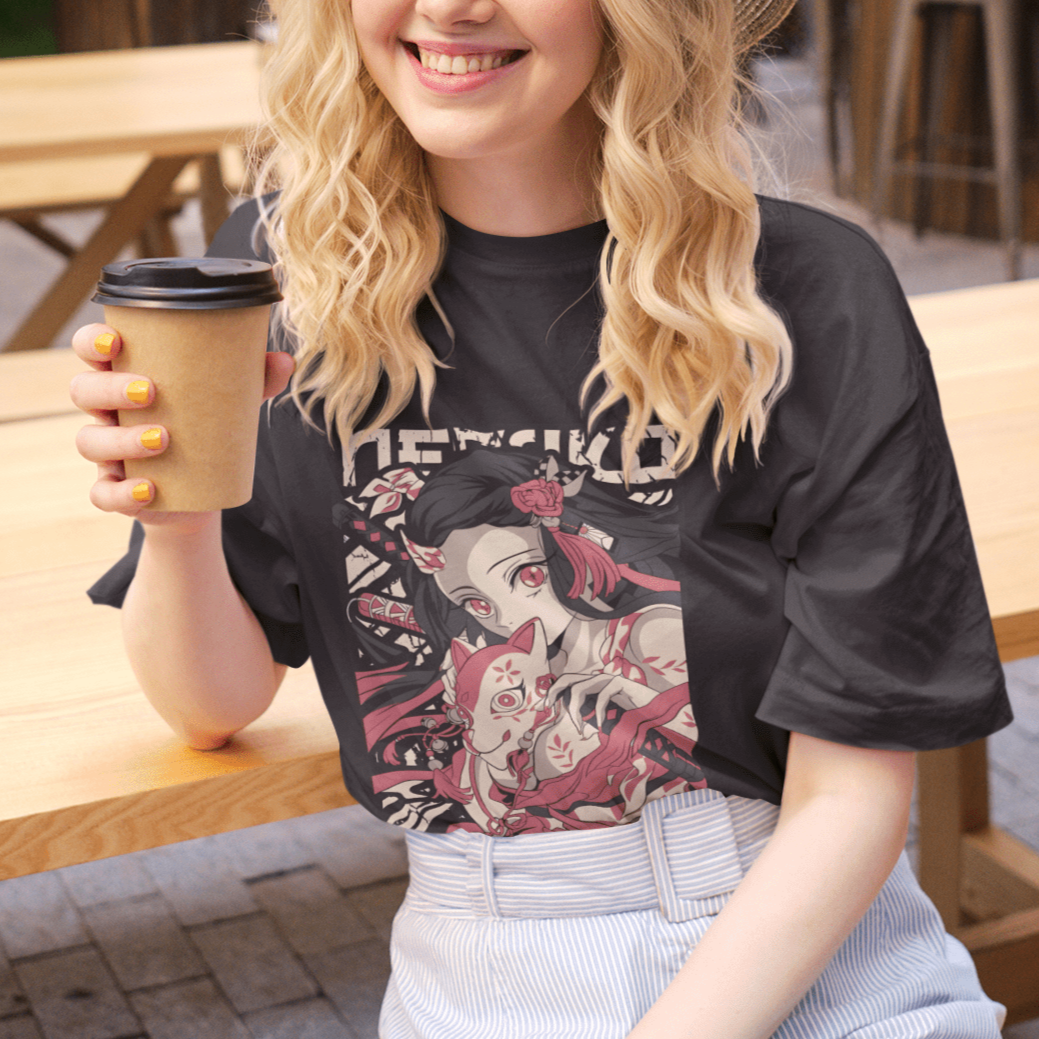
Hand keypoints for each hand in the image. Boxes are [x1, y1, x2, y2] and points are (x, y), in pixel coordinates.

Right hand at [69, 322, 293, 526]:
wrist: (205, 490)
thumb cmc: (209, 428)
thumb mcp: (232, 401)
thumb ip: (255, 378)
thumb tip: (285, 360)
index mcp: (125, 377)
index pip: (92, 350)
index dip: (92, 342)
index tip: (115, 341)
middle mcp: (107, 412)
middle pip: (83, 390)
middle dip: (109, 388)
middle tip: (150, 391)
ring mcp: (107, 453)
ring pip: (88, 441)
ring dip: (120, 439)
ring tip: (162, 439)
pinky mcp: (116, 490)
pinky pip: (102, 494)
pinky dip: (120, 494)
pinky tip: (147, 490)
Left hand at [544, 672, 656, 735]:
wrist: (659, 712)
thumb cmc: (633, 716)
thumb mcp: (607, 715)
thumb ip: (591, 714)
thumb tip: (574, 721)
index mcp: (594, 683)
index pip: (567, 681)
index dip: (552, 692)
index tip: (543, 707)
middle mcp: (599, 678)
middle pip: (568, 678)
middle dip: (555, 693)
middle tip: (550, 710)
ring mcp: (609, 679)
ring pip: (580, 690)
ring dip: (576, 713)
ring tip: (582, 732)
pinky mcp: (621, 683)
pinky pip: (601, 697)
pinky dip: (598, 714)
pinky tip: (601, 727)